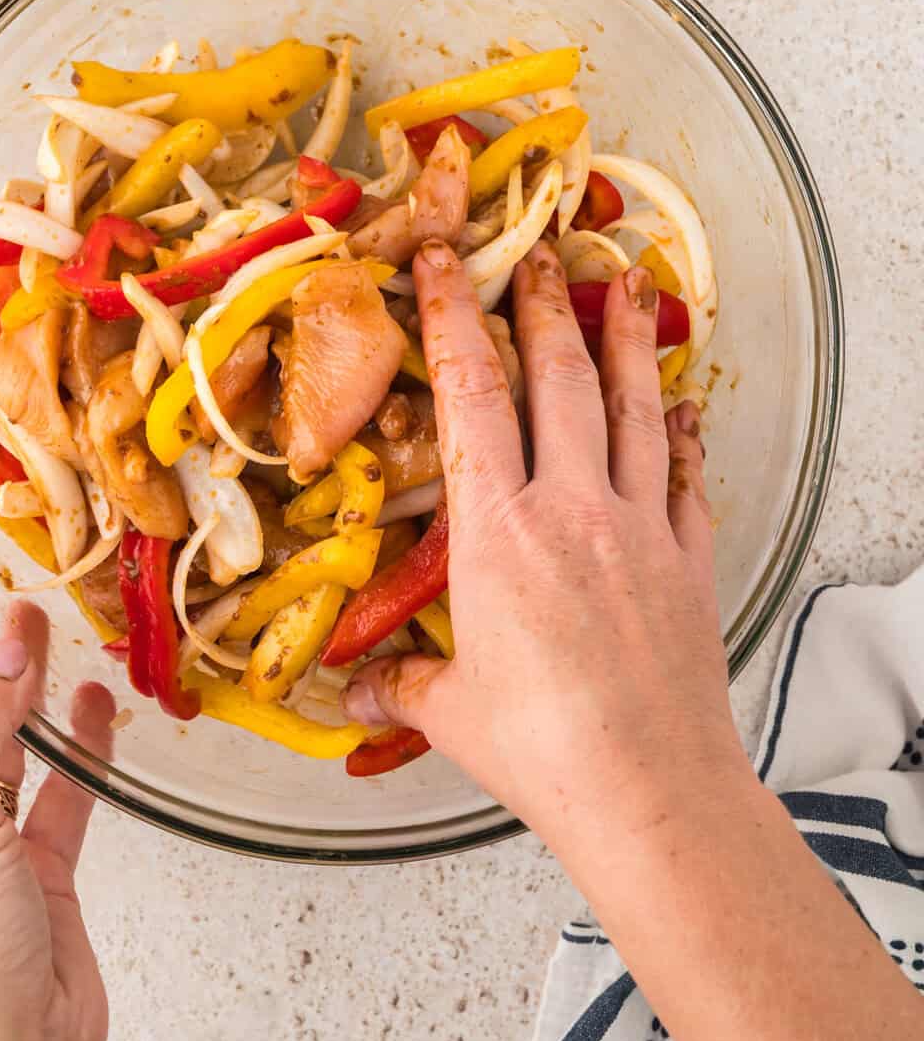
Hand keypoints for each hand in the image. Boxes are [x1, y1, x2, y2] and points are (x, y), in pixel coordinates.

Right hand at [343, 237, 749, 875]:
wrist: (649, 787)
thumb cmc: (543, 748)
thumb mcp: (453, 710)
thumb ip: (401, 685)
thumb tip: (352, 692)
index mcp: (499, 530)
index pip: (471, 396)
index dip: (453, 319)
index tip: (442, 262)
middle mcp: (573, 509)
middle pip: (559, 379)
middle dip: (543, 306)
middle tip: (540, 253)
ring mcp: (640, 528)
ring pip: (633, 409)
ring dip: (627, 342)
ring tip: (626, 288)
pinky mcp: (688, 560)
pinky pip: (686, 478)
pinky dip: (684, 436)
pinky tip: (684, 410)